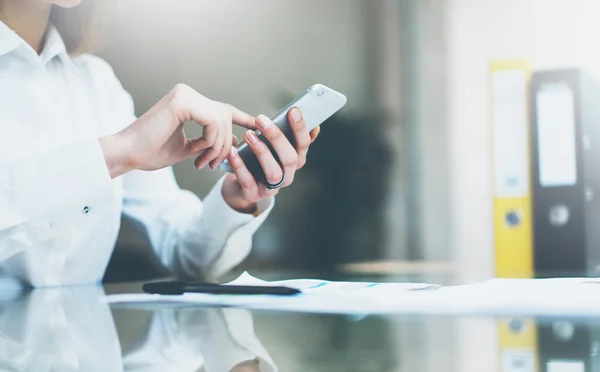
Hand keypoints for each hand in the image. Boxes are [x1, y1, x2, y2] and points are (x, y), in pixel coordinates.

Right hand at [99, 84, 256, 177]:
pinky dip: (211, 141)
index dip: (243, 119)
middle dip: (225, 144)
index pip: (222, 109)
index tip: (259, 129)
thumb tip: (234, 141)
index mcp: (188, 101)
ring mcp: (185, 94)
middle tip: (211, 164)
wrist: (127, 154)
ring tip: (203, 162)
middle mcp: (187, 93)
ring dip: (218, 147)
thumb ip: (208, 142)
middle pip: (225, 116)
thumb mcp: (187, 148)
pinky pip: (213, 122)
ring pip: (222, 120)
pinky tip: (198, 152)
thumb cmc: (151, 152)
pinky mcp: (182, 101)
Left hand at [221, 108, 319, 213]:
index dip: (300, 129)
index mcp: (295, 162)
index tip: (292, 110)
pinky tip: (233, 152)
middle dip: (277, 138)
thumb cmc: (258, 160)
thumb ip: (287, 135)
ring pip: (273, 172)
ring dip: (262, 152)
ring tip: (248, 135)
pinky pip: (248, 181)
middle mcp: (287, 176)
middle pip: (290, 159)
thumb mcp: (273, 148)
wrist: (240, 186)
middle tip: (261, 119)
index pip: (303, 145)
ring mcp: (271, 188)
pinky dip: (240, 166)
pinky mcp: (253, 195)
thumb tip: (307, 120)